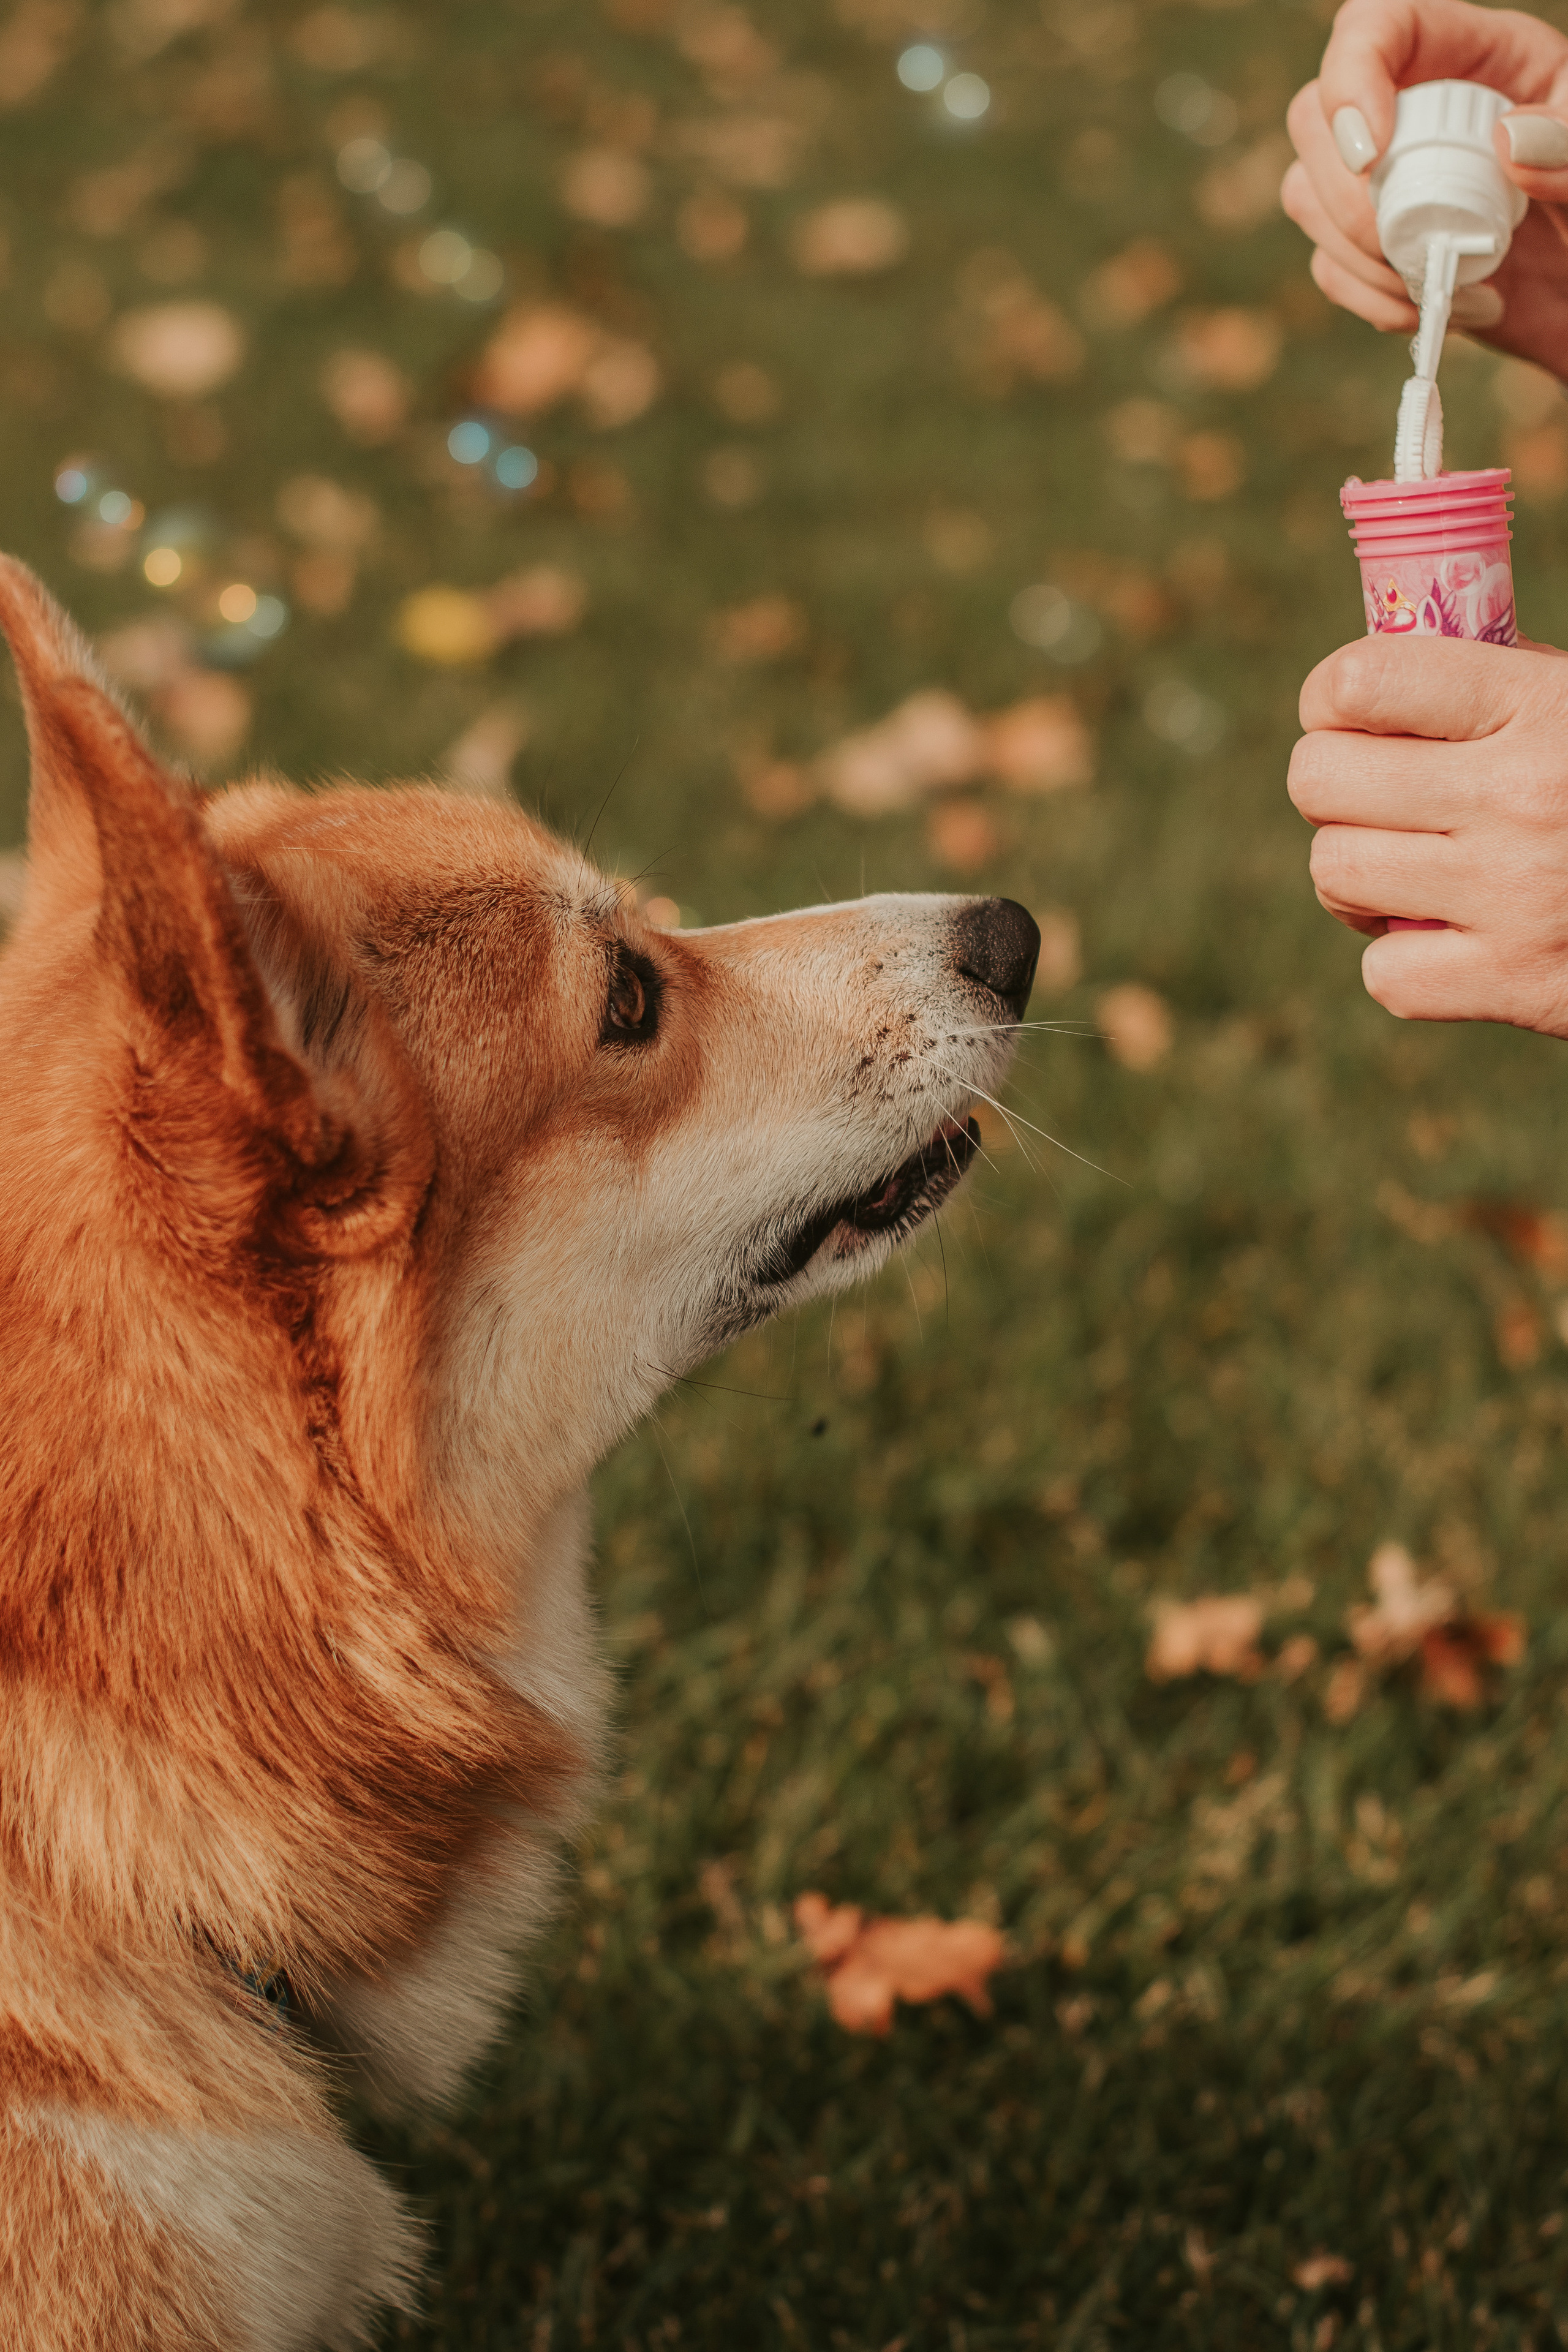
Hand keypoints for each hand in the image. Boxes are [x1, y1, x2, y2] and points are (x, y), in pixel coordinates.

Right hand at [1281, 0, 1567, 381]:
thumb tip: (1508, 143)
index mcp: (1472, 53)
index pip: (1376, 27)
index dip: (1352, 77)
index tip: (1370, 152)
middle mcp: (1413, 107)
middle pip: (1314, 117)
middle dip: (1346, 195)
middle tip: (1409, 244)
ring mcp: (1385, 178)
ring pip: (1308, 195)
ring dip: (1359, 256)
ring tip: (1437, 285)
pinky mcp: (1373, 246)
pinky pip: (1331, 267)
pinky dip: (1372, 299)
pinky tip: (1433, 308)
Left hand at [1289, 633, 1567, 1034]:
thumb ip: (1495, 687)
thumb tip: (1373, 687)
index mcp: (1541, 705)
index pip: (1360, 681)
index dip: (1330, 699)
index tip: (1349, 716)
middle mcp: (1519, 797)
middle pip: (1318, 782)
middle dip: (1332, 787)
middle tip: (1377, 798)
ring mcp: (1513, 896)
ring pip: (1335, 873)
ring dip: (1357, 873)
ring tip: (1411, 868)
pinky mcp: (1515, 985)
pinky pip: (1384, 973)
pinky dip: (1403, 960)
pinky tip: (1450, 936)